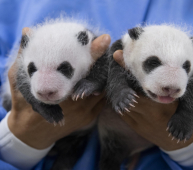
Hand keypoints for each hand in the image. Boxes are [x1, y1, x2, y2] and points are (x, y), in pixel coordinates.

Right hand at [7, 28, 110, 148]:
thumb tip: (28, 32)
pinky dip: (101, 89)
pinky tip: (96, 80)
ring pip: (102, 90)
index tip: (104, 40)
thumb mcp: (18, 81)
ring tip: (100, 63)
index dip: (94, 53)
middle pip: (98, 79)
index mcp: (62, 93)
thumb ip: (24, 57)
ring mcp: (86, 112)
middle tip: (101, 49)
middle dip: (101, 64)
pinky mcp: (89, 118)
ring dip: (102, 76)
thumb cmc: (23, 106)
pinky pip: (102, 101)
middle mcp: (78, 104)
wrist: (31, 134)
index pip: (84, 70)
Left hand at [113, 47, 192, 150]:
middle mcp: (147, 112)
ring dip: (118, 85)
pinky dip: (120, 97)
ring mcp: (139, 120)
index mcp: (163, 102)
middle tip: (116, 60)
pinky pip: (121, 110)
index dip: (127, 68)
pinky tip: (122, 88)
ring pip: (121, 100)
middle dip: (118, 74)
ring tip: (117, 71)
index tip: (118, 55)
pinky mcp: (135, 125)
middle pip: (125, 90)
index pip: (140, 82)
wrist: (190, 141)